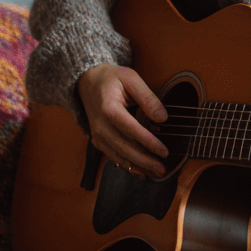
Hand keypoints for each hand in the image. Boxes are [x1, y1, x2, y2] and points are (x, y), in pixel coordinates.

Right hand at [77, 63, 167, 177]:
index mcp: (108, 108)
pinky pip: (112, 156)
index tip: (164, 151)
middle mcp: (100, 125)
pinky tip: (140, 171)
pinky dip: (126, 165)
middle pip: (123, 147)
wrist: (87, 81)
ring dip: (136, 167)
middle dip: (144, 161)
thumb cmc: (111, 79)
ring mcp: (97, 134)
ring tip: (155, 173)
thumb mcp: (131, 78)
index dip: (148, 142)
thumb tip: (162, 117)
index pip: (130, 129)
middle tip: (162, 169)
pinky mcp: (98, 140)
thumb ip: (148, 97)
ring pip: (117, 155)